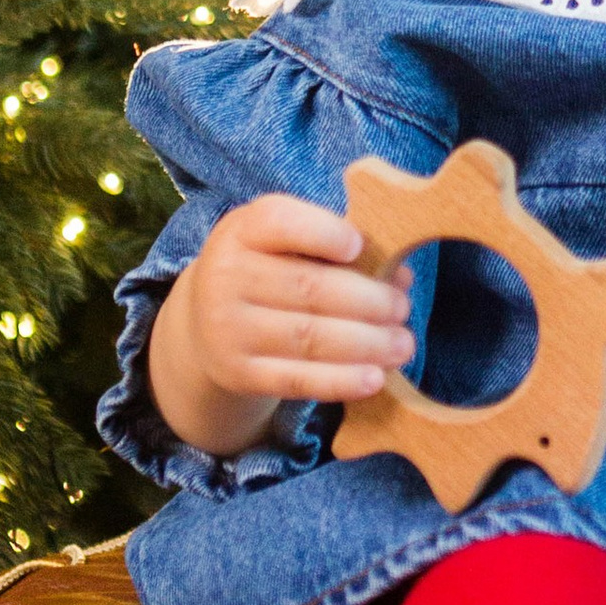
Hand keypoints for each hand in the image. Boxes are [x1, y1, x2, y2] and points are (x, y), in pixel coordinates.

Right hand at [146, 193, 415, 458]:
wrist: (204, 319)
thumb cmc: (267, 267)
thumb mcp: (288, 240)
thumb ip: (340, 245)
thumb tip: (400, 276)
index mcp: (243, 230)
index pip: (281, 223)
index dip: (324, 233)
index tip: (359, 246)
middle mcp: (226, 276)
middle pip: (308, 288)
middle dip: (367, 301)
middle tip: (402, 308)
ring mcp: (226, 329)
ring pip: (308, 337)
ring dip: (366, 344)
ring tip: (402, 344)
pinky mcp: (236, 374)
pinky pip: (296, 380)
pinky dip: (340, 381)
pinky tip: (374, 378)